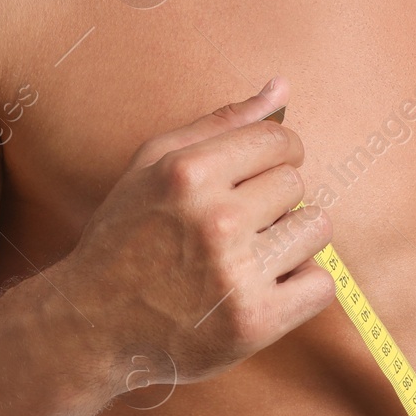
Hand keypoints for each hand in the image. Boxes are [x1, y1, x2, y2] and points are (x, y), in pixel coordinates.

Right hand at [57, 76, 335, 389]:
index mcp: (188, 174)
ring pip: (315, 230)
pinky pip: (321, 285)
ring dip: (293, 242)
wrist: (93, 328)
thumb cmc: (125, 240)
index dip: (279, 156)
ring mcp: (236, 274)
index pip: (279, 141)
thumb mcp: (153, 168)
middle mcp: (215, 220)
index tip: (264, 175)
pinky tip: (267, 290)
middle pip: (296, 185)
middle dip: (276, 203)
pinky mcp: (254, 321)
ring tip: (255, 258)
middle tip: (241, 229)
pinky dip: (301, 288)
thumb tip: (282, 86)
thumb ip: (219, 123)